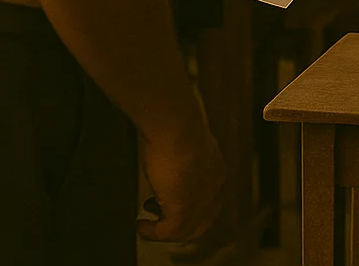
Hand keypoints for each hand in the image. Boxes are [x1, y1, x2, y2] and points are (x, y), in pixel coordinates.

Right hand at [138, 123, 223, 242]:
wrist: (175, 125)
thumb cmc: (176, 127)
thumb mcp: (187, 146)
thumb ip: (185, 161)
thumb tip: (170, 167)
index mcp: (217, 173)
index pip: (210, 205)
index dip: (191, 212)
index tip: (170, 208)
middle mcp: (214, 190)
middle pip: (200, 223)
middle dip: (178, 227)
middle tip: (158, 222)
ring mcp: (201, 202)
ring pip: (184, 231)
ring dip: (162, 232)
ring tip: (146, 226)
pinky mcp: (183, 209)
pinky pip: (168, 232)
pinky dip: (152, 233)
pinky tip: (141, 226)